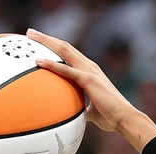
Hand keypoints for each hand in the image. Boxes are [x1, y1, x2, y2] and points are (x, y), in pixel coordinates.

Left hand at [28, 29, 144, 136]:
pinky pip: (66, 70)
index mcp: (89, 71)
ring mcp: (89, 71)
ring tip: (31, 36)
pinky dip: (52, 65)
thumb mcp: (92, 111)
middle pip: (65, 46)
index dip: (56, 46)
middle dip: (47, 38)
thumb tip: (73, 115)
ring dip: (47, 42)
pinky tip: (38, 61)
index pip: (70, 54)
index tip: (41, 43)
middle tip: (31, 33)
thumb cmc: (110, 117)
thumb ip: (81, 109)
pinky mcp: (89, 80)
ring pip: (64, 50)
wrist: (124, 118)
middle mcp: (89, 66)